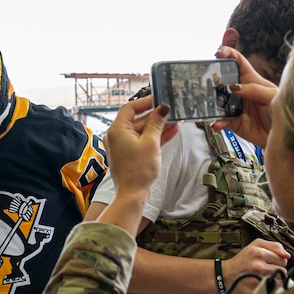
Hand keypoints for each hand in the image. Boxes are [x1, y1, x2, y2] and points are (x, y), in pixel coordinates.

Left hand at [97, 98, 176, 236]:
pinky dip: (155, 137)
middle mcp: (117, 136)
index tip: (159, 99)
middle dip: (155, 115)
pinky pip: (143, 141)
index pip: (130, 108)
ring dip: (158, 126)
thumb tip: (162, 109)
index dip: (145, 102)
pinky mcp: (130, 155)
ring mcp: (123, 146)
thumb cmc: (138, 169)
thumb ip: (156, 123)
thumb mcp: (151, 143)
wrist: (132, 194)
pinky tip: (171, 132)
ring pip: (142, 131)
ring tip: (175, 120)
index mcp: (117, 130)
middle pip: (137, 119)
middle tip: (171, 110)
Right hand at [210, 45, 276, 146]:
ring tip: (209, 103)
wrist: (283, 135)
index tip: (219, 53)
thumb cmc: (284, 112)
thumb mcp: (273, 96)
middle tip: (207, 78)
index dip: (229, 54)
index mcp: (252, 80)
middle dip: (214, 77)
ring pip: (219, 101)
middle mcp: (241, 92)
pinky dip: (217, 123)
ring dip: (212, 102)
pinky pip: (222, 121)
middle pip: (224, 80)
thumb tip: (235, 87)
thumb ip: (255, 90)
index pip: (239, 62)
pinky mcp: (233, 122)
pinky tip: (217, 123)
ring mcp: (236, 107)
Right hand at [222, 239, 290, 293]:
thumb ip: (274, 246)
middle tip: (266, 270)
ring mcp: (256, 280)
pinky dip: (269, 289)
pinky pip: (272, 292)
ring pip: (279, 282)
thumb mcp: (255, 245)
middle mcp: (258, 266)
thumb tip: (287, 255)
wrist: (226, 275)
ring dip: (274, 281)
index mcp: (259, 253)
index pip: (283, 260)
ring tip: (263, 278)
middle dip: (277, 271)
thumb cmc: (242, 260)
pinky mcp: (255, 292)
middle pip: (283, 271)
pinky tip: (261, 285)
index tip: (270, 262)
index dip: (278, 261)